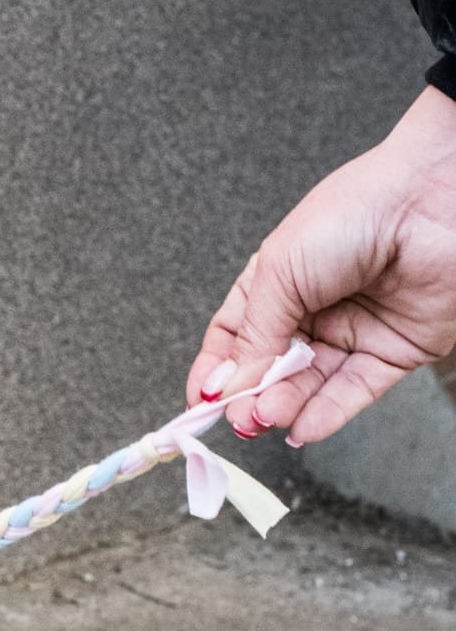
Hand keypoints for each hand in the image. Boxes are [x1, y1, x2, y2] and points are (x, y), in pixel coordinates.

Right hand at [186, 85, 455, 444]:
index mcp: (276, 282)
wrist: (430, 203)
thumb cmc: (353, 212)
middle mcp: (312, 311)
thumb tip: (225, 386)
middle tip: (240, 416)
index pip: (234, 338)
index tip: (200, 403)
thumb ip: (253, 336)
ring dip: (286, 406)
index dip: (216, 373)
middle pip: (270, 370)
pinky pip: (353, 393)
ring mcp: (352, 333)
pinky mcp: (392, 353)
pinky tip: (303, 426)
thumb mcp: (280, 271)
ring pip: (310, 386)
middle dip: (252, 396)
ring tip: (268, 416)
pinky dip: (326, 415)